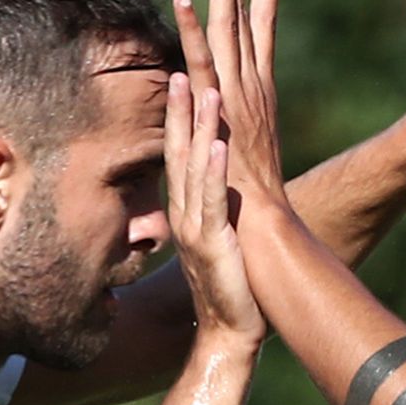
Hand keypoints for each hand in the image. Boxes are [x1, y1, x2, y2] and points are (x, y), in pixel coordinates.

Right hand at [161, 71, 258, 344]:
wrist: (229, 333)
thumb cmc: (230, 287)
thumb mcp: (216, 242)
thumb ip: (211, 214)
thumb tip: (217, 191)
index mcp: (184, 212)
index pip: (175, 156)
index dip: (175, 120)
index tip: (179, 81)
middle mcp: (182, 215)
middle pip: (175, 153)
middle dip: (177, 112)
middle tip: (179, 71)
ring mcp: (194, 228)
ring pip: (192, 168)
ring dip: (197, 128)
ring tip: (203, 89)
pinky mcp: (213, 243)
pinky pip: (212, 199)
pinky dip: (214, 170)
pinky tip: (219, 143)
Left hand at [177, 0, 289, 209]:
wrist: (264, 234)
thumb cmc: (253, 209)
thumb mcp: (241, 165)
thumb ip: (232, 142)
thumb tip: (223, 136)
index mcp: (255, 99)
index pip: (258, 36)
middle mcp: (250, 91)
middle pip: (244, 21)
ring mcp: (238, 98)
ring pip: (227, 30)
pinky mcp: (222, 110)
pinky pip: (205, 60)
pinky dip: (196, 28)